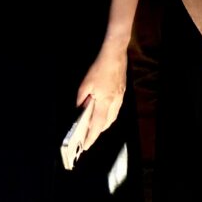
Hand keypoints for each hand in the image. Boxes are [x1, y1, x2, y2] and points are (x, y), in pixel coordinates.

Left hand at [74, 39, 128, 153]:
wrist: (115, 54)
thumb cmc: (99, 69)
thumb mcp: (85, 85)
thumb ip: (81, 100)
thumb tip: (79, 110)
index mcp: (105, 101)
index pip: (97, 124)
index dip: (91, 137)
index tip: (86, 146)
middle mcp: (115, 102)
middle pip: (107, 123)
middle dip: (97, 131)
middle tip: (87, 136)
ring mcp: (120, 97)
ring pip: (113, 116)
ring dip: (104, 124)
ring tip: (94, 126)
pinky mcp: (122, 92)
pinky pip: (116, 109)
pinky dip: (109, 115)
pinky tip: (103, 112)